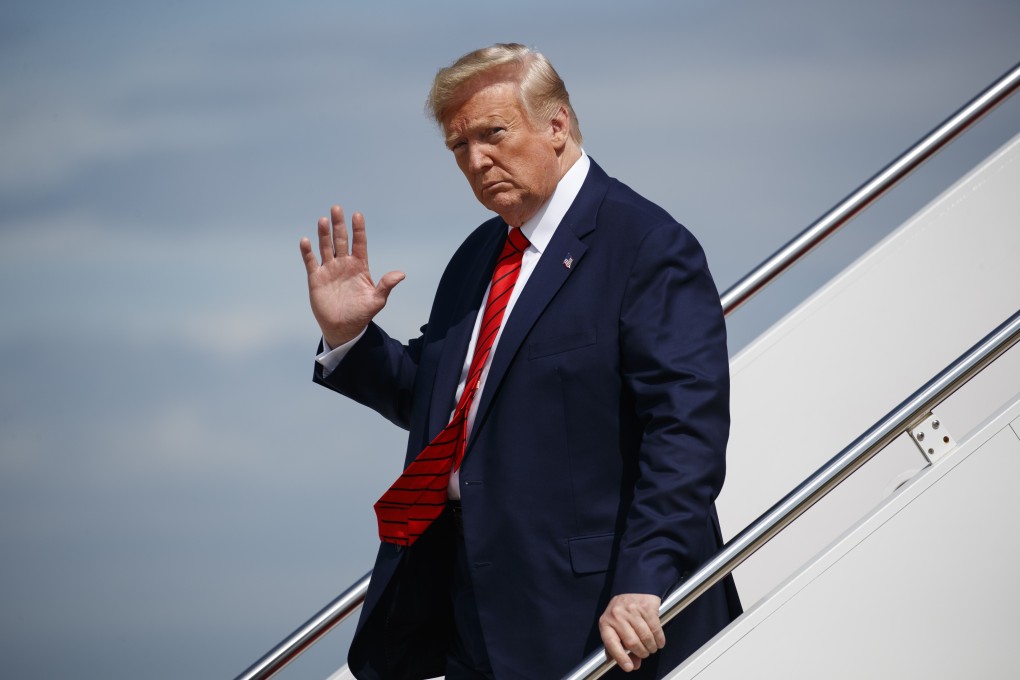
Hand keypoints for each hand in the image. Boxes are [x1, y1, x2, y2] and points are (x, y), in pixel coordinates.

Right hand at [300, 205, 403, 347]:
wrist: (343, 328)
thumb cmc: (362, 314)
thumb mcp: (377, 300)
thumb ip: (386, 285)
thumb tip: (401, 274)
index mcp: (359, 266)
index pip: (359, 243)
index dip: (358, 230)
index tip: (357, 215)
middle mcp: (344, 264)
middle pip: (340, 240)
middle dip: (339, 225)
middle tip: (336, 208)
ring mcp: (329, 269)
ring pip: (325, 247)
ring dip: (324, 234)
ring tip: (323, 220)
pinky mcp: (316, 278)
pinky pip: (311, 262)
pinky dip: (307, 252)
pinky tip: (305, 240)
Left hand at [598, 593, 663, 672]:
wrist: (633, 588)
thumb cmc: (622, 612)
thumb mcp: (615, 628)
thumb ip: (620, 649)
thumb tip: (632, 665)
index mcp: (606, 623)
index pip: (611, 643)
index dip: (620, 657)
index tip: (629, 667)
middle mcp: (617, 615)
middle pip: (632, 642)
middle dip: (641, 653)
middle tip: (645, 654)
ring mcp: (632, 610)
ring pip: (645, 637)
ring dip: (651, 647)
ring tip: (652, 648)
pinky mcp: (646, 607)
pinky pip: (655, 629)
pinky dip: (659, 639)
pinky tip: (659, 641)